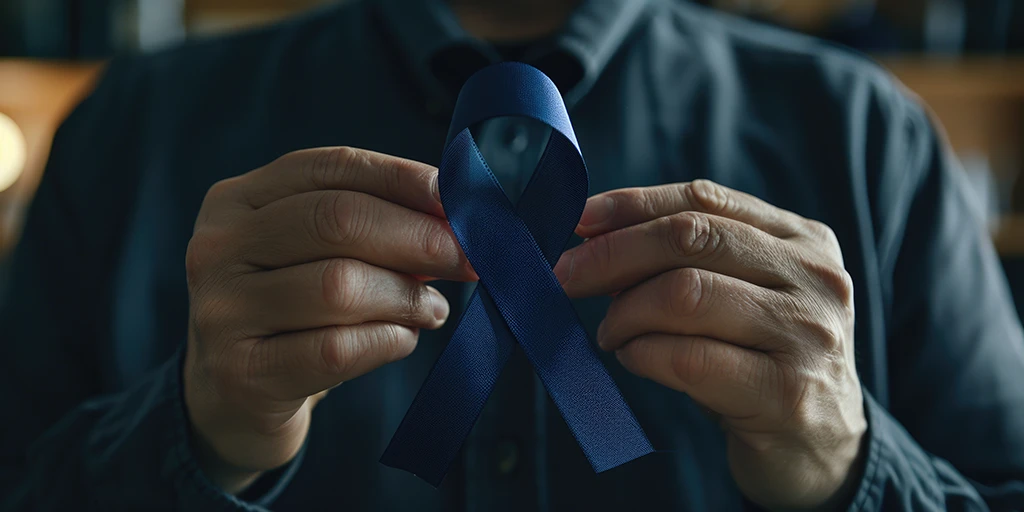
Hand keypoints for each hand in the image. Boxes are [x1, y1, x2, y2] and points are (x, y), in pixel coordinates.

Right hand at [183, 147, 474, 492]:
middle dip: (417, 236)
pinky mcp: (241, 373)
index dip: (401, 177)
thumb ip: (376, 229)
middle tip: (468, 258)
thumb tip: (458, 218)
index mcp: (237, 200)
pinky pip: (336, 349)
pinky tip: (402, 339)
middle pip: (336, 219)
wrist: (232, 400)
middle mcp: (218, 247)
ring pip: (339, 285)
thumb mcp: (318, 256)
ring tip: (431, 309)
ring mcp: (222, 311)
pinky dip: (387, 340)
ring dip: (406, 296)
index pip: (330, 167)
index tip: (457, 198)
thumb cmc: (291, 315)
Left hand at [554, 180, 865, 509]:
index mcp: (802, 240)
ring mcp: (805, 334)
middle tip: (566, 277)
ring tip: (611, 333)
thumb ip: (690, 258)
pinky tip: (634, 358)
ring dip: (626, 312)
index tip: (577, 219)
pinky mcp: (785, 393)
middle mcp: (813, 277)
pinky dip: (643, 353)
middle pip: (690, 237)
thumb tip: (593, 235)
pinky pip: (687, 358)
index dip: (632, 204)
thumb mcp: (743, 295)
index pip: (703, 199)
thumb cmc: (762, 362)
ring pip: (685, 294)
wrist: (822, 448)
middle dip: (612, 253)